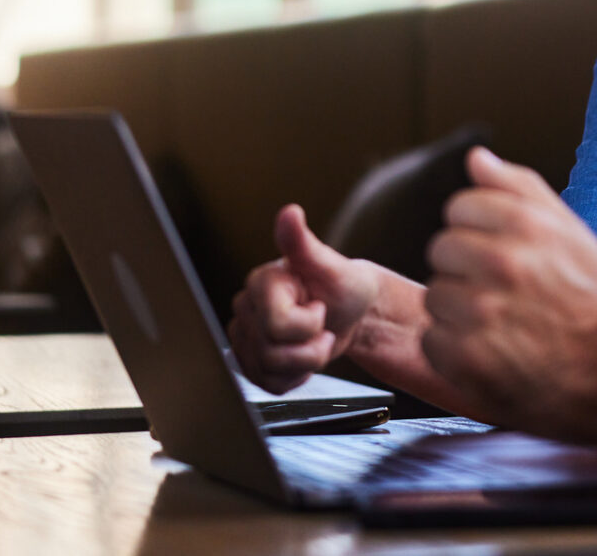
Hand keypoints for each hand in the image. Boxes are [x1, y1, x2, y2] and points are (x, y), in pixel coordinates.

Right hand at [229, 204, 380, 393]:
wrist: (352, 314)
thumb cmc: (345, 286)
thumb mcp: (332, 265)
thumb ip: (304, 244)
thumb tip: (290, 213)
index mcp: (261, 282)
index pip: (276, 325)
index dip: (309, 324)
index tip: (320, 305)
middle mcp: (246, 307)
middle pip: (272, 352)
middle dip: (310, 346)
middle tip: (323, 324)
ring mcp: (245, 335)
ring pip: (268, 371)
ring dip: (305, 362)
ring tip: (315, 339)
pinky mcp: (250, 359)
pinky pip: (267, 384)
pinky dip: (294, 376)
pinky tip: (303, 355)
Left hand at [422, 148, 596, 447]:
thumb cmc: (592, 300)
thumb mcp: (571, 232)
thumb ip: (520, 189)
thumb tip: (475, 158)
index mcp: (526, 225)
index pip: (460, 207)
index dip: (479, 231)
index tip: (501, 253)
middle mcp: (502, 263)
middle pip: (442, 249)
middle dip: (466, 269)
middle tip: (503, 292)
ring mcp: (481, 313)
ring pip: (435, 296)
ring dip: (459, 311)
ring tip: (500, 323)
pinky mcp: (467, 359)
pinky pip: (433, 340)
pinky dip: (456, 350)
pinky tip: (491, 351)